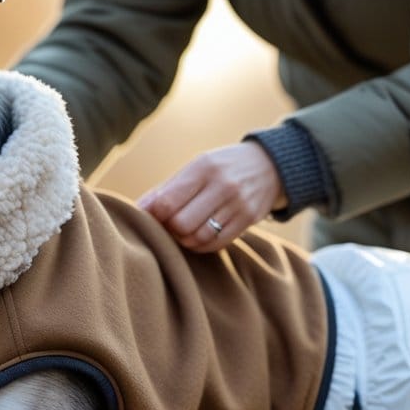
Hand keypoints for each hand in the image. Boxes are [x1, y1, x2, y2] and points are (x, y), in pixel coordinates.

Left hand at [137, 142, 287, 252]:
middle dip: (170, 229)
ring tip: (183, 231)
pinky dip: (201, 245)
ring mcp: (237, 204)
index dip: (153, 215)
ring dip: (184, 240)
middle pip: (181, 224)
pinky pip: (216, 243)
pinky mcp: (248, 220)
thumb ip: (167, 188)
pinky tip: (198, 237)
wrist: (271, 164)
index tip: (152, 217)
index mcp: (203, 168)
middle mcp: (222, 185)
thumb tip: (137, 209)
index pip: (167, 201)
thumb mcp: (196, 167)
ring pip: (198, 237)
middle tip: (169, 225)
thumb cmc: (222, 167)